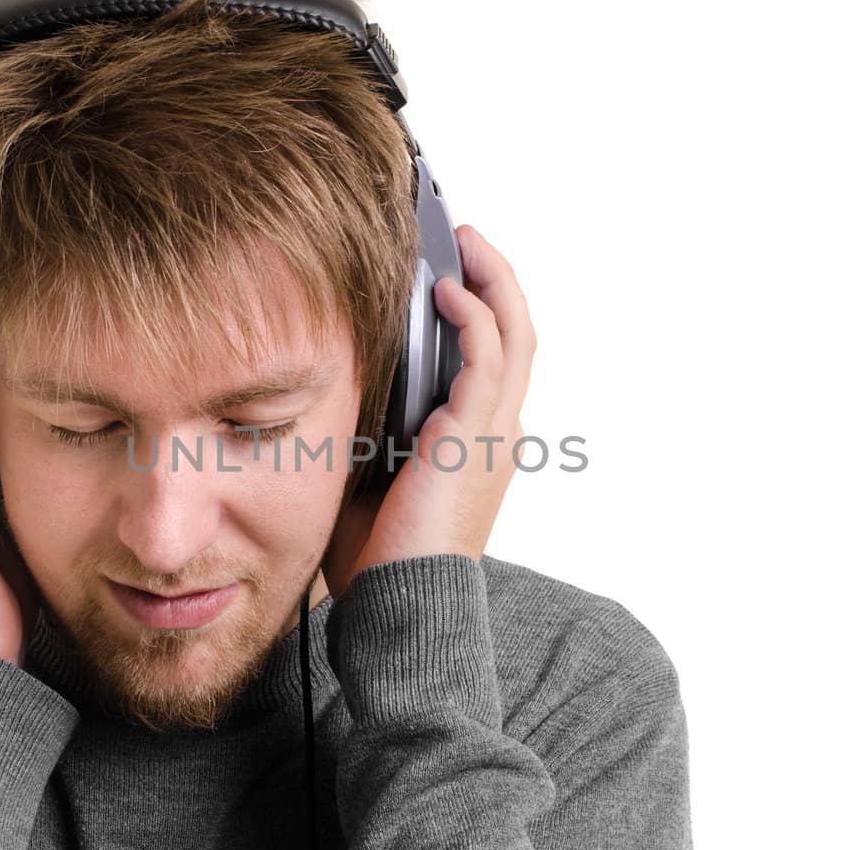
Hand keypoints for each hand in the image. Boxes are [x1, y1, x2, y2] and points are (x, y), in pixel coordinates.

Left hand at [321, 225, 535, 597]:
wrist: (400, 609)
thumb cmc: (382, 562)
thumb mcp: (370, 482)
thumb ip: (369, 437)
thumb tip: (332, 398)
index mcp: (478, 447)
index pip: (494, 363)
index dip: (481, 313)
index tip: (448, 276)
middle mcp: (498, 434)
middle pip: (517, 335)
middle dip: (495, 280)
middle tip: (465, 240)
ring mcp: (494, 433)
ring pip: (515, 334)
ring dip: (493, 281)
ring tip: (465, 242)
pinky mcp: (477, 435)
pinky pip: (488, 355)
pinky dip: (474, 314)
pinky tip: (445, 290)